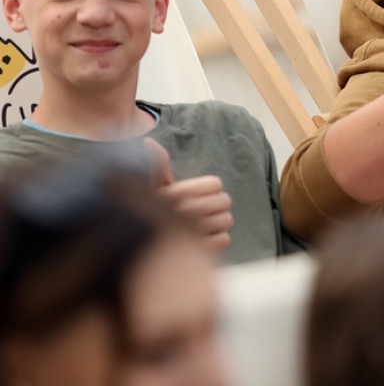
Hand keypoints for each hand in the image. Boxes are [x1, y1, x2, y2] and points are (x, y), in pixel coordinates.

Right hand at [145, 138, 232, 252]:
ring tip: (202, 226)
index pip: (216, 183)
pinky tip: (203, 240)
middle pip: (225, 201)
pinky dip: (217, 240)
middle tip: (202, 211)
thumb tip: (148, 142)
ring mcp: (192, 235)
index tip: (195, 195)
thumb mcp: (152, 189)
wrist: (143, 253)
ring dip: (217, 223)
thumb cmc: (152, 216)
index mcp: (174, 193)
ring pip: (227, 220)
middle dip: (216, 205)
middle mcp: (183, 212)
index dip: (209, 188)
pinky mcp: (199, 254)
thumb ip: (158, 166)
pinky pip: (224, 239)